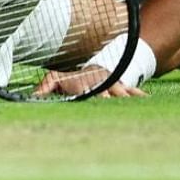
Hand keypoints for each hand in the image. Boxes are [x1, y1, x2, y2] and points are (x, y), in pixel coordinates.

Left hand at [33, 65, 147, 98]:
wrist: (89, 68)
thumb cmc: (70, 78)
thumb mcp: (55, 79)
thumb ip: (45, 87)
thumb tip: (31, 96)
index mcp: (86, 85)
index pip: (89, 92)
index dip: (93, 96)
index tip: (94, 100)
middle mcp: (101, 85)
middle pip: (107, 95)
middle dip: (110, 102)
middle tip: (115, 112)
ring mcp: (113, 85)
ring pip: (122, 93)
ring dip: (128, 100)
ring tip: (136, 108)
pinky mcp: (122, 88)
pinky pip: (133, 91)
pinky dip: (140, 96)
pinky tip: (148, 100)